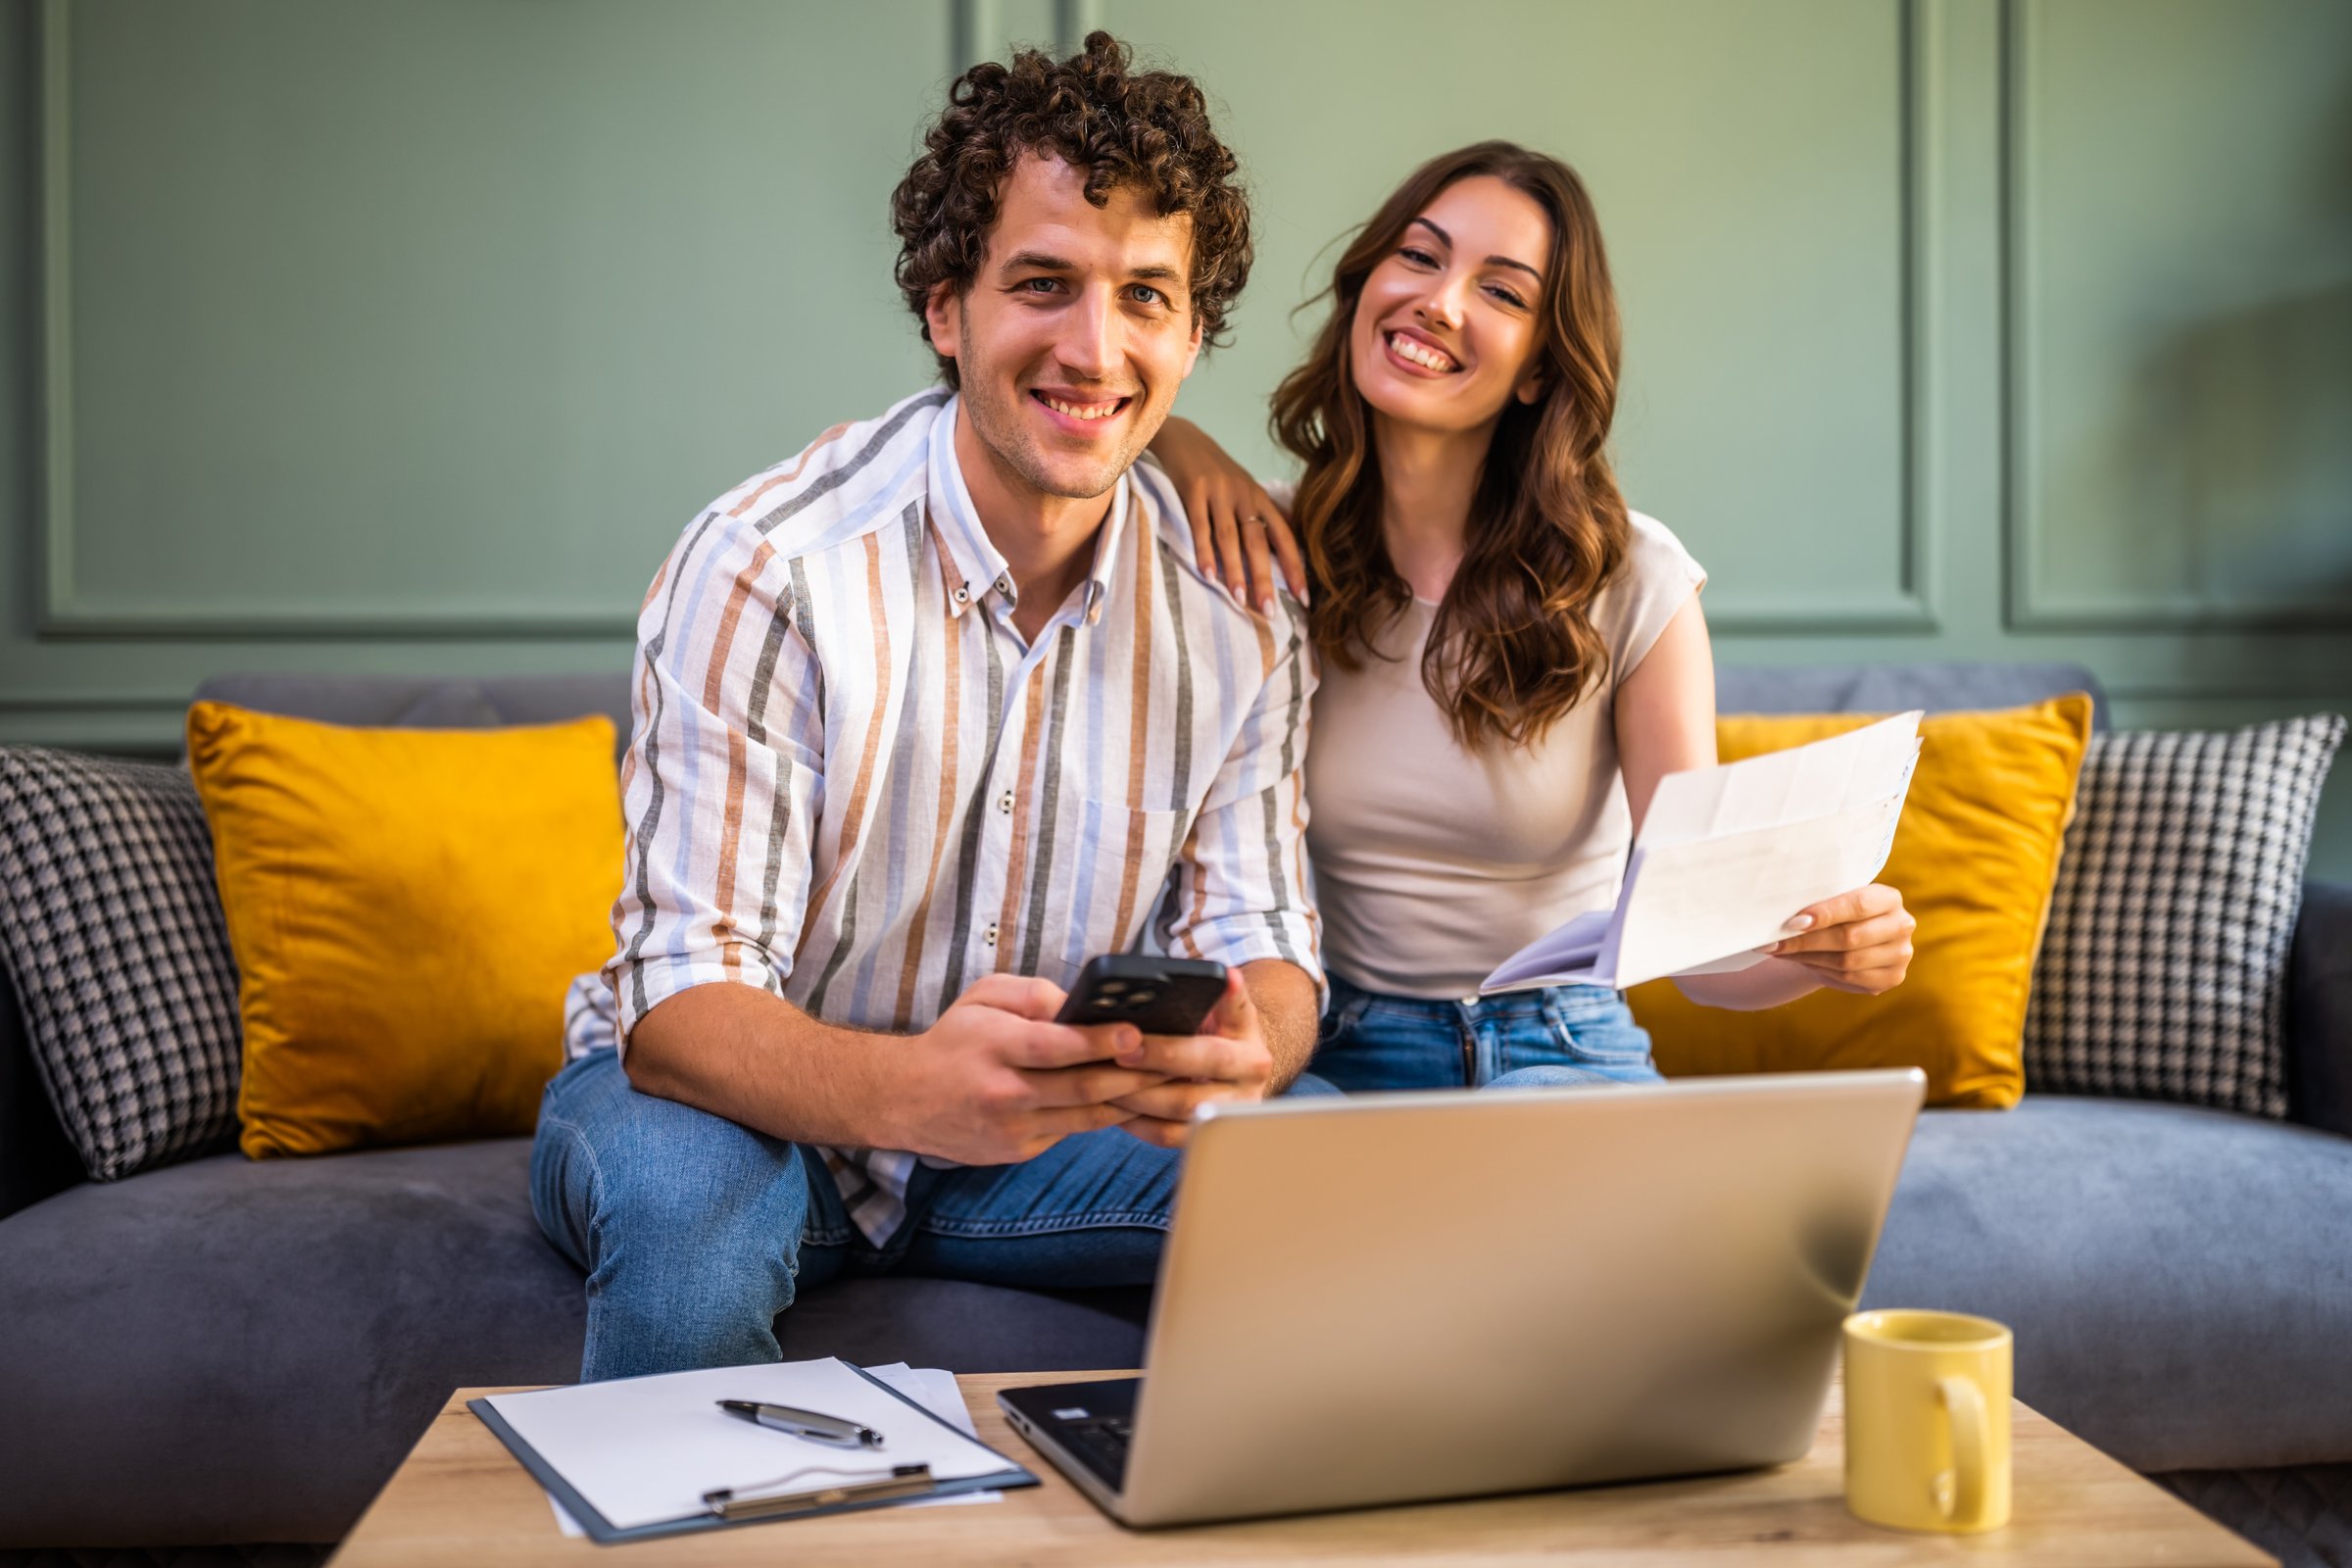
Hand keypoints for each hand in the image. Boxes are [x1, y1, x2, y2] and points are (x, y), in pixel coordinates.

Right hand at [898, 975, 1170, 1164]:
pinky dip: (1103, 1115)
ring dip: (1129, 1099)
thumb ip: (1032, 994)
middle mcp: (1004, 1093)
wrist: (906, 1100)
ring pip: (1086, 1115)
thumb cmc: (954, 1040)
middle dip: (1132, 1074)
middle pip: (1081, 1086)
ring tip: (1165, 1081)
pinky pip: (1072, 1131)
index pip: (1056, 1046)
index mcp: (994, 1047)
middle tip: (1174, 1060)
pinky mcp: (1018, 1151)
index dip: (1101, 1041)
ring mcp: (1012, 1128)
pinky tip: (1129, 1100)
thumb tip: (1081, 1005)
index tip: (1138, 1032)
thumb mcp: (983, 998)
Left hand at [1105, 970, 1276, 1147]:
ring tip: (1101, 1083)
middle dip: (1142, 1081)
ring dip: (1134, 1103)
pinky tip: (1113, 1104)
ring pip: (1173, 1121)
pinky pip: (1166, 1137)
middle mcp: (1245, 1096)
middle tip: (1108, 1063)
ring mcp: (1224, 1122)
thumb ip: (1225, 995)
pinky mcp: (1205, 1138)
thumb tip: (1225, 976)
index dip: (1168, 1052)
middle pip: (1188, 1096)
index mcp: (1252, 1059)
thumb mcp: (1230, 1009)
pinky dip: (1137, 1123)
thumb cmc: (1224, 1031)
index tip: (1130, 1043)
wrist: (1239, 1068)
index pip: (1210, 1056)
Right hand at [1150, 416, 1306, 612]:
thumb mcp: (1245, 488)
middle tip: (1269, 611)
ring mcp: (1219, 493)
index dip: (1295, 567)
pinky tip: (1209, 575)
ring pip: (1231, 538)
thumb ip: (1264, 514)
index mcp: (1260, 498)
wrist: (1183, 438)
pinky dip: (1205, 552)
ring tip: (1239, 600)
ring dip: (1235, 571)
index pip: (1284, 536)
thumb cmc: (1216, 471)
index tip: (1303, 597)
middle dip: (1265, 578)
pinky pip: (1201, 526)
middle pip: (1259, 542)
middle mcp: (1244, 495)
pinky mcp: (1193, 491)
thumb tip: (1289, 541)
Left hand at [1764, 884, 1916, 994]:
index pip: (1858, 905)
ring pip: (1847, 961)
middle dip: (1807, 941)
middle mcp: (1902, 924)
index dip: (1825, 914)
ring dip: (1808, 957)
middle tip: (1774, 943)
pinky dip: (1820, 970)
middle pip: (1850, 937)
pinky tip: (1801, 961)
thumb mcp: (1832, 901)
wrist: (1848, 941)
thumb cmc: (1836, 914)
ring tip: (1781, 951)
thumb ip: (1819, 904)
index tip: (1794, 922)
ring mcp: (1901, 953)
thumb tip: (1787, 918)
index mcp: (1889, 897)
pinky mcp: (1892, 977)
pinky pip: (1850, 978)